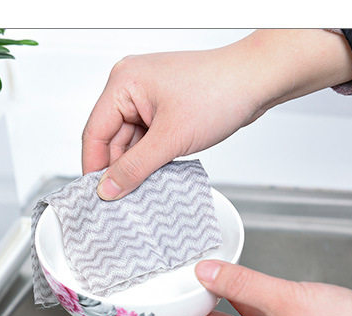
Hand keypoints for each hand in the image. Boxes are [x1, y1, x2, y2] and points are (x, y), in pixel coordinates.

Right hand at [82, 29, 351, 199]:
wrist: (257, 81)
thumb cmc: (220, 91)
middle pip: (111, 139)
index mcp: (123, 83)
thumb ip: (135, 168)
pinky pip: (147, 139)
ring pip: (130, 142)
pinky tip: (159, 172)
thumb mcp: (171, 139)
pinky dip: (151, 158)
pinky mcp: (164, 108)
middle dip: (120, 168)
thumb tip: (109, 188)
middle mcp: (131, 87)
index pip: (95, 132)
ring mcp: (148, 98)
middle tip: (124, 198)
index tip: (96, 195)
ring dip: (138, 165)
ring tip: (148, 185)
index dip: (94, 167)